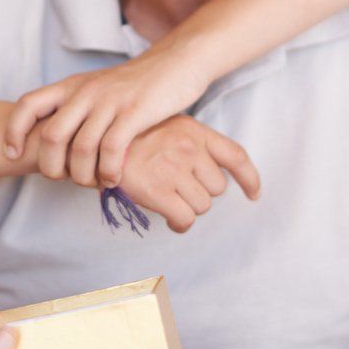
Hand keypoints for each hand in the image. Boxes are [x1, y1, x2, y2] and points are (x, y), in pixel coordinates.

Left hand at [3, 46, 212, 188]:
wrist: (176, 62)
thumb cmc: (137, 84)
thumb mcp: (98, 89)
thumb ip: (78, 110)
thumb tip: (58, 144)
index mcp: (73, 85)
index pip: (29, 104)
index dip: (14, 131)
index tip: (14, 153)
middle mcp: (86, 91)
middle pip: (52, 136)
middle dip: (52, 166)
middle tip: (63, 179)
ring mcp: (110, 101)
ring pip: (82, 148)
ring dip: (83, 176)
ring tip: (92, 183)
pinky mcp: (135, 112)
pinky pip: (112, 149)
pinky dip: (108, 172)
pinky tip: (114, 179)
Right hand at [120, 115, 259, 232]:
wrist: (94, 142)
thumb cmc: (129, 137)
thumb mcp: (164, 124)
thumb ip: (189, 141)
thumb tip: (211, 170)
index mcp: (193, 130)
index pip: (236, 156)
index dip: (250, 178)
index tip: (254, 194)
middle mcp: (188, 148)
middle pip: (218, 187)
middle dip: (201, 193)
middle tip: (179, 190)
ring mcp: (174, 169)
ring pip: (203, 205)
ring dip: (188, 208)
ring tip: (169, 200)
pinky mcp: (158, 191)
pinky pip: (185, 219)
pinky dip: (180, 224)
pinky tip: (169, 220)